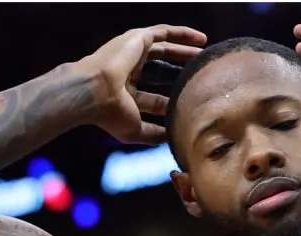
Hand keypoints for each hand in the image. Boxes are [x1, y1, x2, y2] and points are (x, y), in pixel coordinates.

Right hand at [75, 24, 206, 143]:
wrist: (95, 92)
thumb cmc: (111, 114)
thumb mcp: (136, 130)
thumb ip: (154, 134)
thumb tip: (173, 138)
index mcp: (126, 95)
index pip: (155, 100)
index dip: (172, 103)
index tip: (192, 105)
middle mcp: (129, 72)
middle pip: (162, 72)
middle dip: (181, 74)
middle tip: (202, 77)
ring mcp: (132, 54)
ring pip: (165, 50)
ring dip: (185, 52)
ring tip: (205, 56)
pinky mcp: (138, 38)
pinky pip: (164, 32)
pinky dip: (183, 34)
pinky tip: (201, 39)